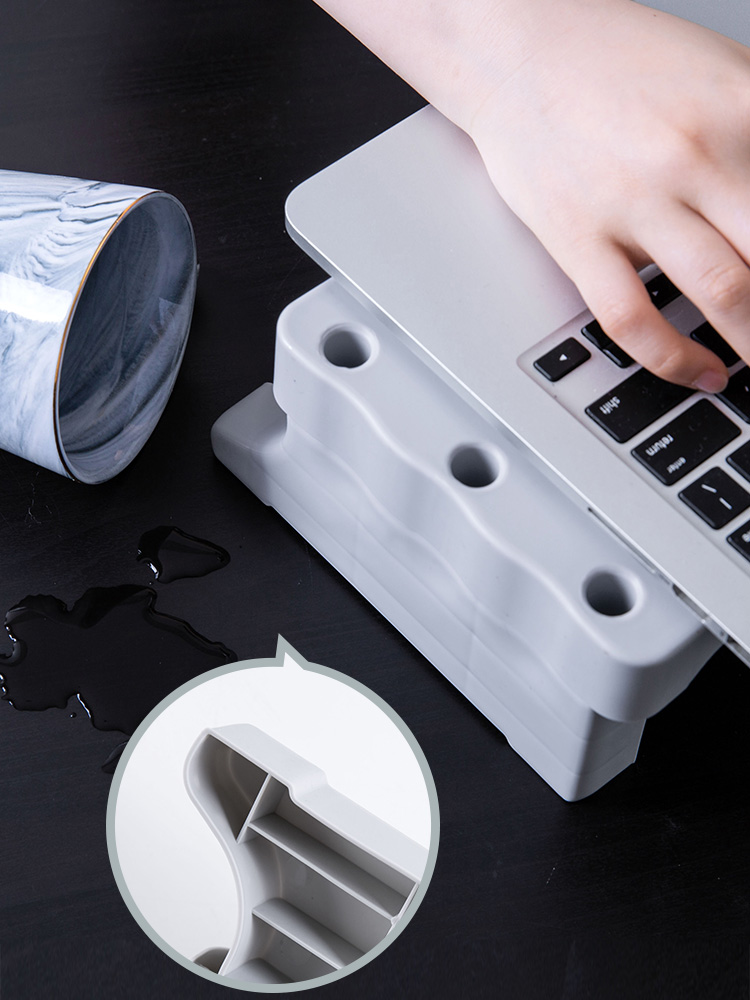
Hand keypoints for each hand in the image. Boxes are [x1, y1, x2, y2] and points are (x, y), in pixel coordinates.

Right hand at [468, 0, 749, 390]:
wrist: (517, 50)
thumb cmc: (615, 63)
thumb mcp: (724, 73)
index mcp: (743, 108)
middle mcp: (696, 155)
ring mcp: (635, 201)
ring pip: (725, 293)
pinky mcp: (580, 239)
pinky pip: (634, 319)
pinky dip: (676, 360)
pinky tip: (703, 372)